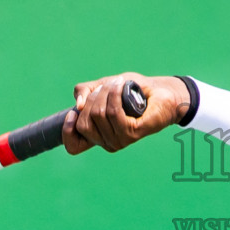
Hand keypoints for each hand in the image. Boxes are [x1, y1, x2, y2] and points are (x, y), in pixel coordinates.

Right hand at [63, 73, 190, 154]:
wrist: (162, 91)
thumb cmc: (133, 90)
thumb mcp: (103, 86)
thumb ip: (85, 92)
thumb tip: (78, 105)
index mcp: (99, 136)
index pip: (73, 146)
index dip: (67, 130)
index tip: (73, 112)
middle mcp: (108, 142)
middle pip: (84, 122)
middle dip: (91, 99)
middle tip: (106, 87)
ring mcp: (120, 140)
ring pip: (98, 114)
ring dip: (104, 93)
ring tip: (116, 84)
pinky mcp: (133, 133)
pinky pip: (114, 113)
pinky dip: (114, 95)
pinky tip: (120, 85)